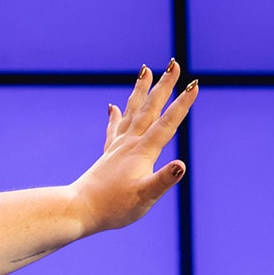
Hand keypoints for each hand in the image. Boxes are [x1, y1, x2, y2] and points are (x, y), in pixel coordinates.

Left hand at [71, 59, 198, 235]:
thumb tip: (181, 166)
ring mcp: (117, 147)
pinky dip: (115, 116)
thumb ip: (163, 180)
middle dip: (164, 86)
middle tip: (174, 63)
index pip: (167, 123)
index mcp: (142, 152)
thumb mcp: (145, 198)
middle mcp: (129, 144)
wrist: (78, 211)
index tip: (195, 84)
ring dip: (140, 91)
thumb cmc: (113, 208)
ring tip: (144, 70)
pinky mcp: (107, 154)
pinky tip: (112, 106)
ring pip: (131, 112)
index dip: (182, 104)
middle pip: (150, 109)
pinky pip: (114, 129)